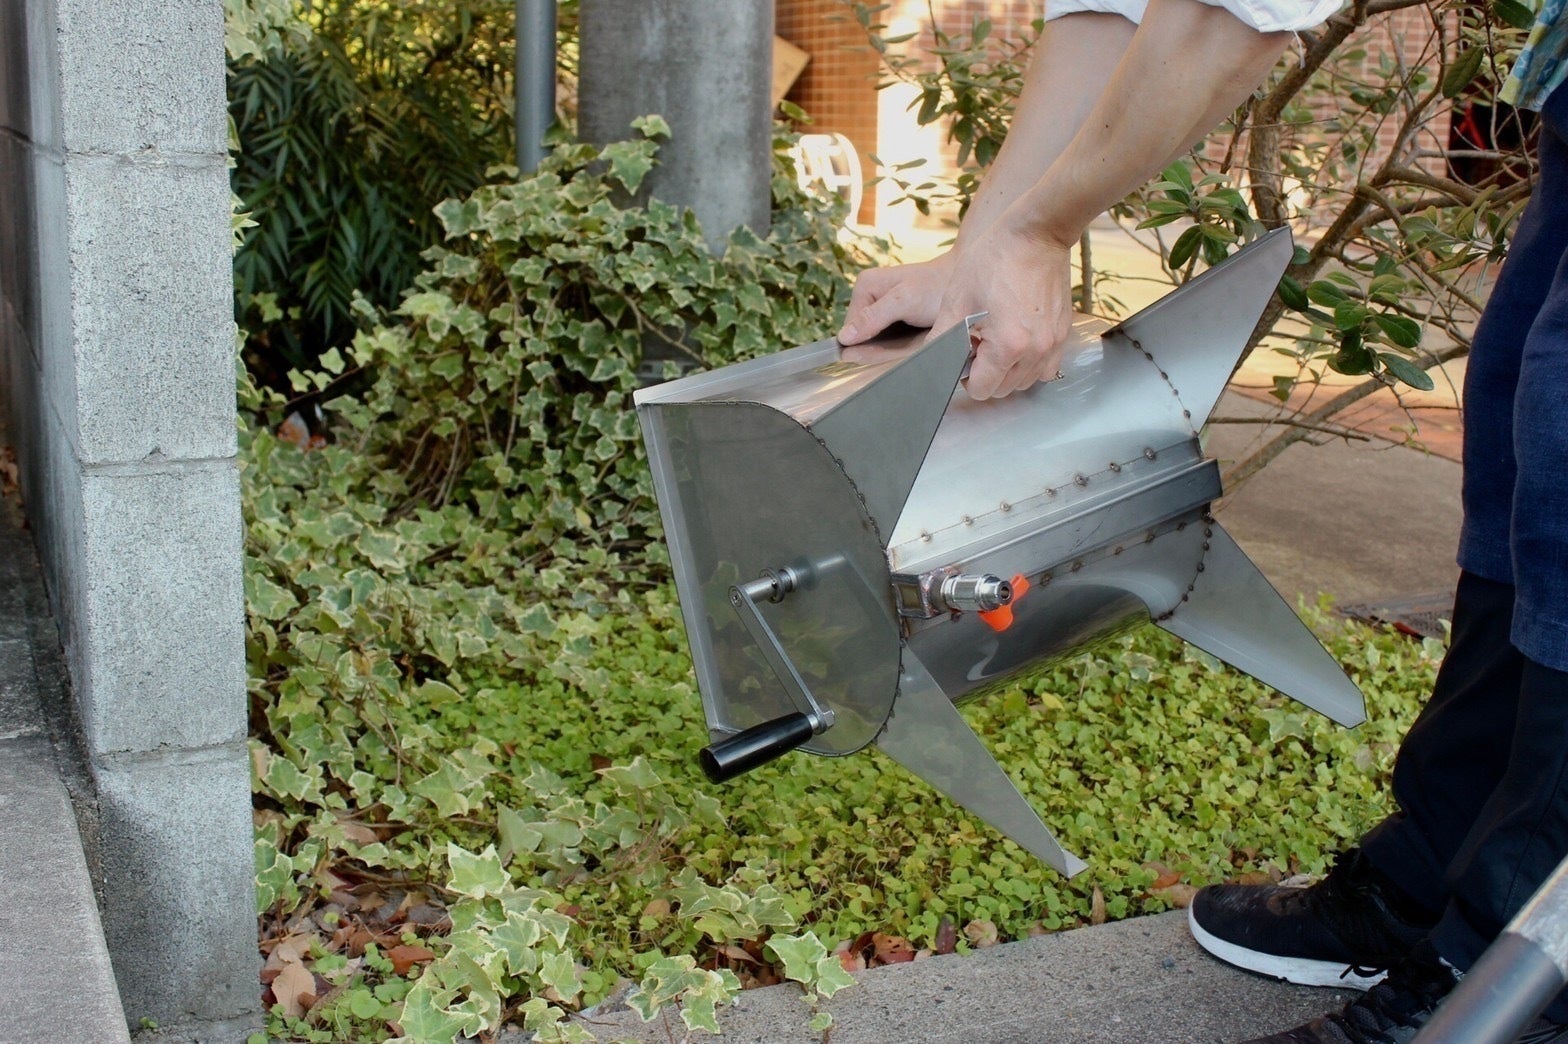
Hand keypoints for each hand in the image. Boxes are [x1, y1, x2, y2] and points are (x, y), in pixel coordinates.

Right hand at [837, 253, 956, 346]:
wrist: (967, 283)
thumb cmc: (938, 286)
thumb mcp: (904, 301)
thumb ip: (873, 317)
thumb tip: (844, 337)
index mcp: (865, 287)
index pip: (851, 329)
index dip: (864, 347)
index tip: (884, 356)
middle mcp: (869, 298)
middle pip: (862, 337)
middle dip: (879, 349)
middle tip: (903, 352)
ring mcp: (881, 310)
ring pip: (875, 342)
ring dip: (889, 351)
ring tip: (909, 349)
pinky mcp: (894, 320)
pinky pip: (888, 341)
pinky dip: (898, 348)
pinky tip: (911, 347)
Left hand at [927, 225, 1075, 399]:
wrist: (1037, 233)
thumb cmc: (994, 259)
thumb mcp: (957, 298)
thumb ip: (942, 339)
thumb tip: (932, 363)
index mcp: (1007, 345)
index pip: (982, 390)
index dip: (966, 377)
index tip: (964, 354)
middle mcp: (1036, 351)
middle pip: (1003, 389)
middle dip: (986, 374)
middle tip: (977, 343)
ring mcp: (1053, 343)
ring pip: (1025, 382)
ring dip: (1007, 370)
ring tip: (996, 338)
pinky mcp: (1063, 334)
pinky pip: (1046, 368)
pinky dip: (1029, 364)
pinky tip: (1017, 340)